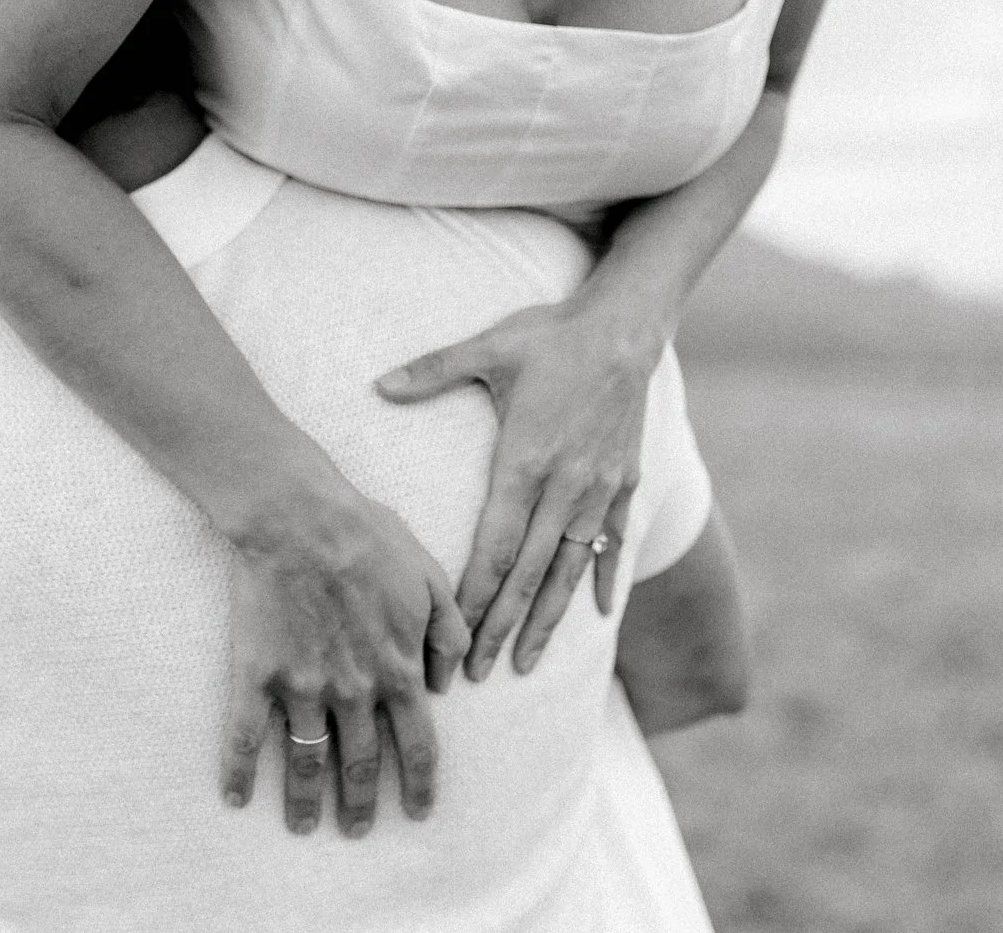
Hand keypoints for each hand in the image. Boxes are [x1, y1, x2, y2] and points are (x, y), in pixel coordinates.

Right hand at [219, 484, 470, 836]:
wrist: (300, 517)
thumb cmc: (368, 537)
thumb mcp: (432, 577)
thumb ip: (448, 635)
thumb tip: (450, 684)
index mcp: (398, 669)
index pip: (417, 744)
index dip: (420, 784)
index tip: (419, 812)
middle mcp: (354, 690)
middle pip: (362, 764)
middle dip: (361, 804)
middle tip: (356, 831)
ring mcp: (302, 687)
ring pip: (307, 761)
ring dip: (305, 801)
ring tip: (303, 828)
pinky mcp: (257, 675)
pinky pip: (244, 736)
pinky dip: (237, 771)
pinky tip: (234, 798)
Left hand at [377, 299, 658, 679]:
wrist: (626, 326)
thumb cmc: (550, 336)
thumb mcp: (488, 347)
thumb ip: (431, 371)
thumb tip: (376, 385)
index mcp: (524, 463)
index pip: (494, 549)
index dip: (474, 601)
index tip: (453, 641)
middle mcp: (564, 488)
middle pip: (528, 575)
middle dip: (501, 629)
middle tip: (476, 676)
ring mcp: (599, 490)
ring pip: (570, 570)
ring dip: (548, 620)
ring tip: (526, 662)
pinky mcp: (624, 483)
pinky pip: (613, 543)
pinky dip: (604, 579)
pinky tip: (596, 615)